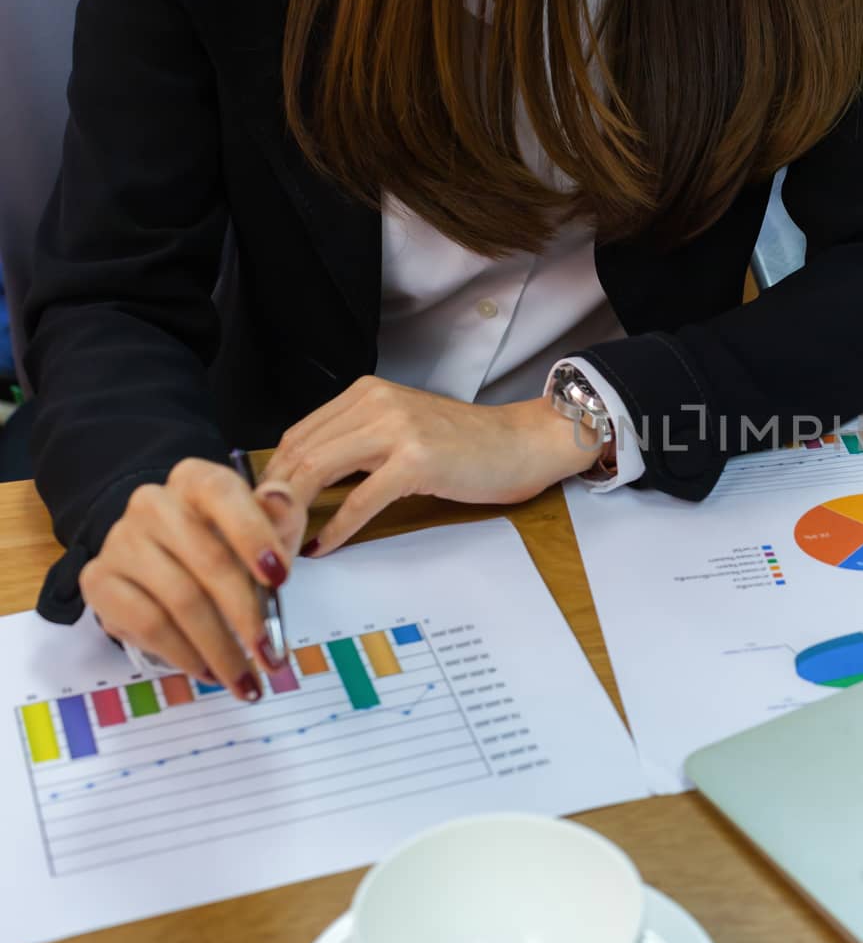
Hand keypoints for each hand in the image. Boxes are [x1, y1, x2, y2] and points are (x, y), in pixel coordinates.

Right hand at [80, 459, 299, 701]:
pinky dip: (183, 654)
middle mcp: (152, 503)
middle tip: (271, 657)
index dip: (253, 534)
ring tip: (245, 679)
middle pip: (208, 560)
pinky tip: (206, 670)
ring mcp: (120, 540)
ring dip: (219, 648)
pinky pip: (146, 624)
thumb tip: (277, 500)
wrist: (166, 556)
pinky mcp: (99, 580)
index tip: (281, 578)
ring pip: (179, 600)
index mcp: (196, 480)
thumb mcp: (268, 528)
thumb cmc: (230, 542)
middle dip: (246, 616)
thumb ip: (281, 517)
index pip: (222, 494)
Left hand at [262, 377, 597, 556]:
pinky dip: (336, 528)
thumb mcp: (401, 434)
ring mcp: (397, 428)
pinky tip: (323, 547)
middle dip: (270, 503)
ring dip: (293, 517)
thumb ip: (356, 448)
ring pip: (318, 472)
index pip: (297, 436)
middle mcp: (375, 402)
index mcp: (366, 394)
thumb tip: (301, 489)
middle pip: (299, 454)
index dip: (270, 480)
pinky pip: (360, 499)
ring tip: (280, 549)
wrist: (524, 443)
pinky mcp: (418, 459)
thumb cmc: (467, 447)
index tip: (259, 517)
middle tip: (257, 542)